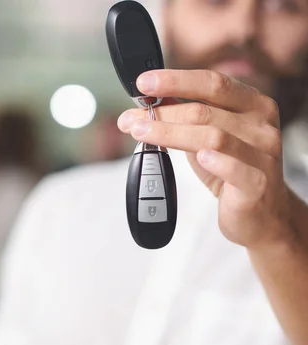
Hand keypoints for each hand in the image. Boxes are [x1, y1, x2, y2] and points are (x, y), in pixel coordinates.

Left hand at [117, 69, 293, 248]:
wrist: (261, 213)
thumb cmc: (230, 169)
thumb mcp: (205, 136)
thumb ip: (182, 116)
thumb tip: (142, 104)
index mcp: (252, 104)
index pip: (212, 83)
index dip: (176, 80)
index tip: (144, 83)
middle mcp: (261, 125)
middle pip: (204, 111)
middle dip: (162, 113)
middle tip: (132, 119)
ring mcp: (263, 155)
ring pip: (213, 137)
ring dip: (170, 133)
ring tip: (142, 133)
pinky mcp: (258, 184)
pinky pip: (237, 169)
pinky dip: (217, 161)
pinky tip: (200, 158)